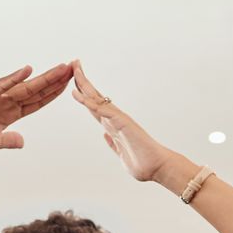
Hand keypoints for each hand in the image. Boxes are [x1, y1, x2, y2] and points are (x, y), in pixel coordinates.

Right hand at [0, 63, 72, 159]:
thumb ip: (7, 141)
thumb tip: (22, 142)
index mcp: (7, 115)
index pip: (35, 103)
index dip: (52, 95)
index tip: (68, 87)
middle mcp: (3, 103)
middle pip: (35, 91)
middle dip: (55, 81)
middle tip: (74, 69)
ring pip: (24, 86)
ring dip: (43, 78)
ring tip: (62, 68)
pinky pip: (0, 86)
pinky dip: (13, 78)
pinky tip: (28, 71)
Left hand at [70, 61, 173, 184]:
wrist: (158, 168)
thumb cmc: (143, 163)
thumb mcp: (121, 153)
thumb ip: (112, 144)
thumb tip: (105, 135)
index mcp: (113, 126)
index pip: (94, 107)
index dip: (84, 94)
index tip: (75, 83)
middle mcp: (114, 119)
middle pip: (94, 96)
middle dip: (83, 81)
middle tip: (74, 64)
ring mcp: (118, 119)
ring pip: (96, 98)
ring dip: (84, 84)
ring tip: (74, 68)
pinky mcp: (121, 122)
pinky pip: (101, 110)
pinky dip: (88, 102)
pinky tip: (77, 94)